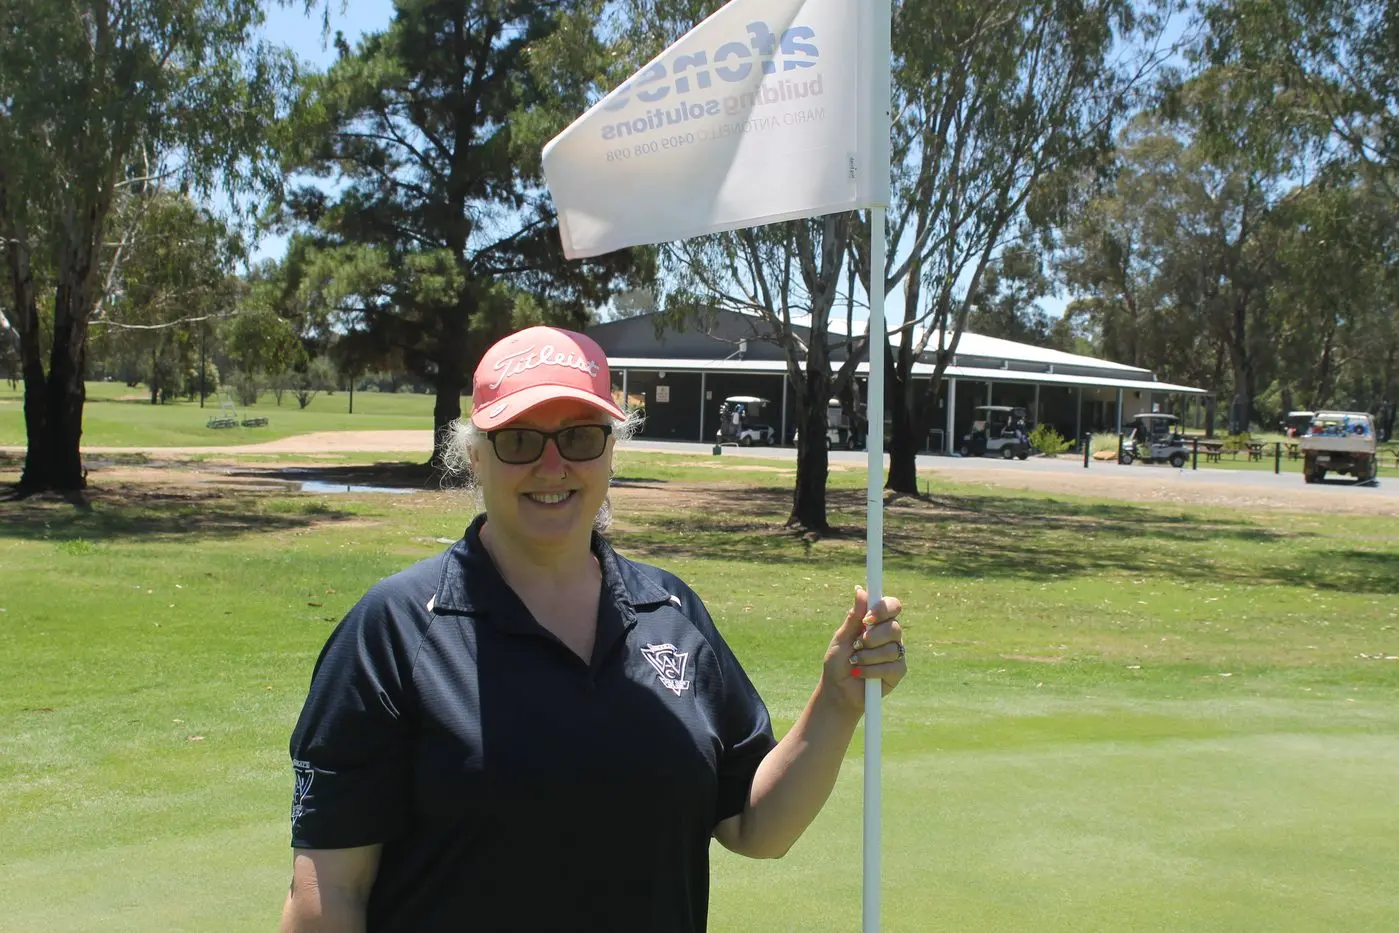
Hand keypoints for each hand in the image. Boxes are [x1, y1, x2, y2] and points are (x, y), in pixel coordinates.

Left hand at [820, 585, 905, 715]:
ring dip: (867, 657)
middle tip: (857, 645)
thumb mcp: (842, 637)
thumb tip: (860, 590)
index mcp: (878, 622)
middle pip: (894, 627)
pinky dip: (870, 670)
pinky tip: (860, 673)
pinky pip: (891, 667)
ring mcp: (896, 653)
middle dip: (872, 638)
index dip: (883, 609)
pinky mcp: (898, 671)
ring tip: (855, 662)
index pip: (892, 606)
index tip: (867, 618)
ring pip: (891, 649)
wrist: (838, 689)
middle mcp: (890, 635)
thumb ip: (853, 616)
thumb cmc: (838, 661)